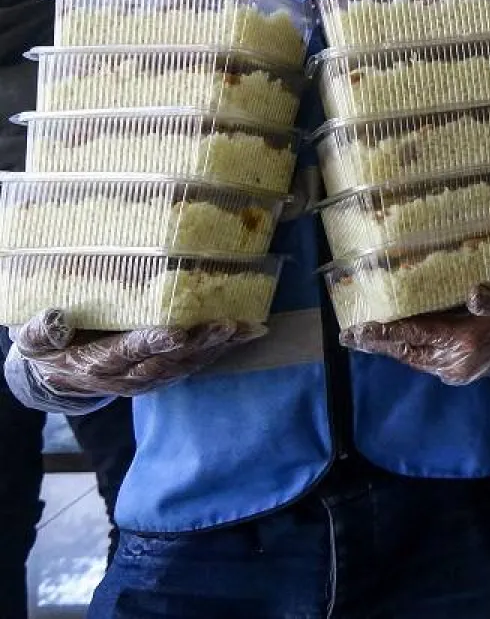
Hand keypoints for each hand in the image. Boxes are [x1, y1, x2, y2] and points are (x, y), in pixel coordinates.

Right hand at [13, 309, 265, 397]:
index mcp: (96, 364)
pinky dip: (223, 350)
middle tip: (226, 325)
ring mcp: (148, 378)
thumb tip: (54, 319)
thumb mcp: (35, 340)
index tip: (176, 333)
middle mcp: (127, 376)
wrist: (58, 375)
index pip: (127, 353)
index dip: (152, 344)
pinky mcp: (164, 375)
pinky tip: (246, 333)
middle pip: (167, 361)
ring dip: (218, 347)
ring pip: (188, 365)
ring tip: (246, 328)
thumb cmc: (49, 347)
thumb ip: (41, 331)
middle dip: (199, 344)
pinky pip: (196, 364)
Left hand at [341, 282, 489, 385]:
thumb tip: (475, 295)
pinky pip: (423, 360)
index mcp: (466, 342)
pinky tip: (394, 338)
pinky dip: (405, 348)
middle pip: (406, 350)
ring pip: (412, 357)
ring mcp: (455, 370)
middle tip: (348, 336)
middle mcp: (455, 362)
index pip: (415, 335)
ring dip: (389, 346)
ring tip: (362, 336)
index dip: (384, 332)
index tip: (357, 331)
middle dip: (377, 343)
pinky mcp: (457, 371)